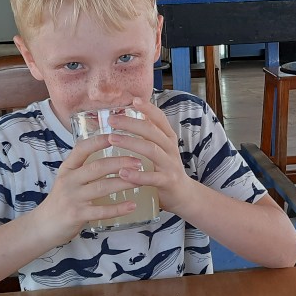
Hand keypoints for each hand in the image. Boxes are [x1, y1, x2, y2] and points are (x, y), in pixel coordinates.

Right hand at [31, 134, 143, 243]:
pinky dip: (118, 208)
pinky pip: (101, 210)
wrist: (42, 226)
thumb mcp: (68, 180)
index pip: (82, 149)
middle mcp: (69, 180)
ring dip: (124, 183)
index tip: (117, 135)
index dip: (99, 141)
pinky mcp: (77, 215)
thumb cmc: (61, 201)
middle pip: (97, 167)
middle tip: (139, 162)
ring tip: (141, 180)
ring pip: (102, 187)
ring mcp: (72, 198)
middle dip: (120, 163)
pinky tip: (132, 205)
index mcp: (67, 169)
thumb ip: (84, 169)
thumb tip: (111, 157)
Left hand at [107, 96, 197, 214]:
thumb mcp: (160, 149)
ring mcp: (170, 165)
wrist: (184, 195)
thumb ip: (148, 135)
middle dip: (130, 123)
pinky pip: (152, 177)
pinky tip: (122, 172)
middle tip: (111, 120)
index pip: (159, 118)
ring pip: (151, 150)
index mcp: (168, 139)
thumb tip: (128, 116)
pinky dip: (137, 174)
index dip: (147, 108)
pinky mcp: (168, 181)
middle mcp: (170, 148)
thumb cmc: (165, 170)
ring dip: (130, 142)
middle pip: (151, 131)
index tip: (133, 100)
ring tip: (111, 139)